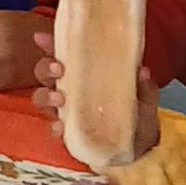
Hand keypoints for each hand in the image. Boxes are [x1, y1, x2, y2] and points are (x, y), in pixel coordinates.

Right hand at [34, 32, 163, 161]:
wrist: (140, 146)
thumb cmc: (136, 113)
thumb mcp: (144, 96)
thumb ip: (143, 84)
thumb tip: (141, 71)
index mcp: (84, 70)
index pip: (63, 52)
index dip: (49, 43)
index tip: (42, 38)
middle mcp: (69, 87)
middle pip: (44, 72)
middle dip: (46, 68)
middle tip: (59, 69)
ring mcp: (66, 110)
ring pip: (41, 97)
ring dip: (45, 96)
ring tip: (60, 99)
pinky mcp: (68, 132)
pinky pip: (53, 128)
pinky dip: (54, 126)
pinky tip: (60, 126)